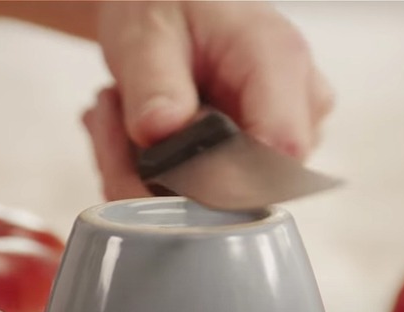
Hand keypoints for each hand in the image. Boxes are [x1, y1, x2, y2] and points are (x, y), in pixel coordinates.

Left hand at [84, 2, 333, 199]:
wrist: (174, 8)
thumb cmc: (169, 6)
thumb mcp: (147, 32)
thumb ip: (153, 81)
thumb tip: (162, 133)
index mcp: (278, 60)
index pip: (279, 151)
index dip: (220, 180)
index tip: (155, 170)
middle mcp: (294, 105)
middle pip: (244, 187)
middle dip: (162, 179)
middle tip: (109, 126)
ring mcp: (280, 136)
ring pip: (221, 199)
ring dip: (150, 178)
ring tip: (116, 120)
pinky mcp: (258, 159)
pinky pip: (209, 196)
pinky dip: (157, 179)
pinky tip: (132, 137)